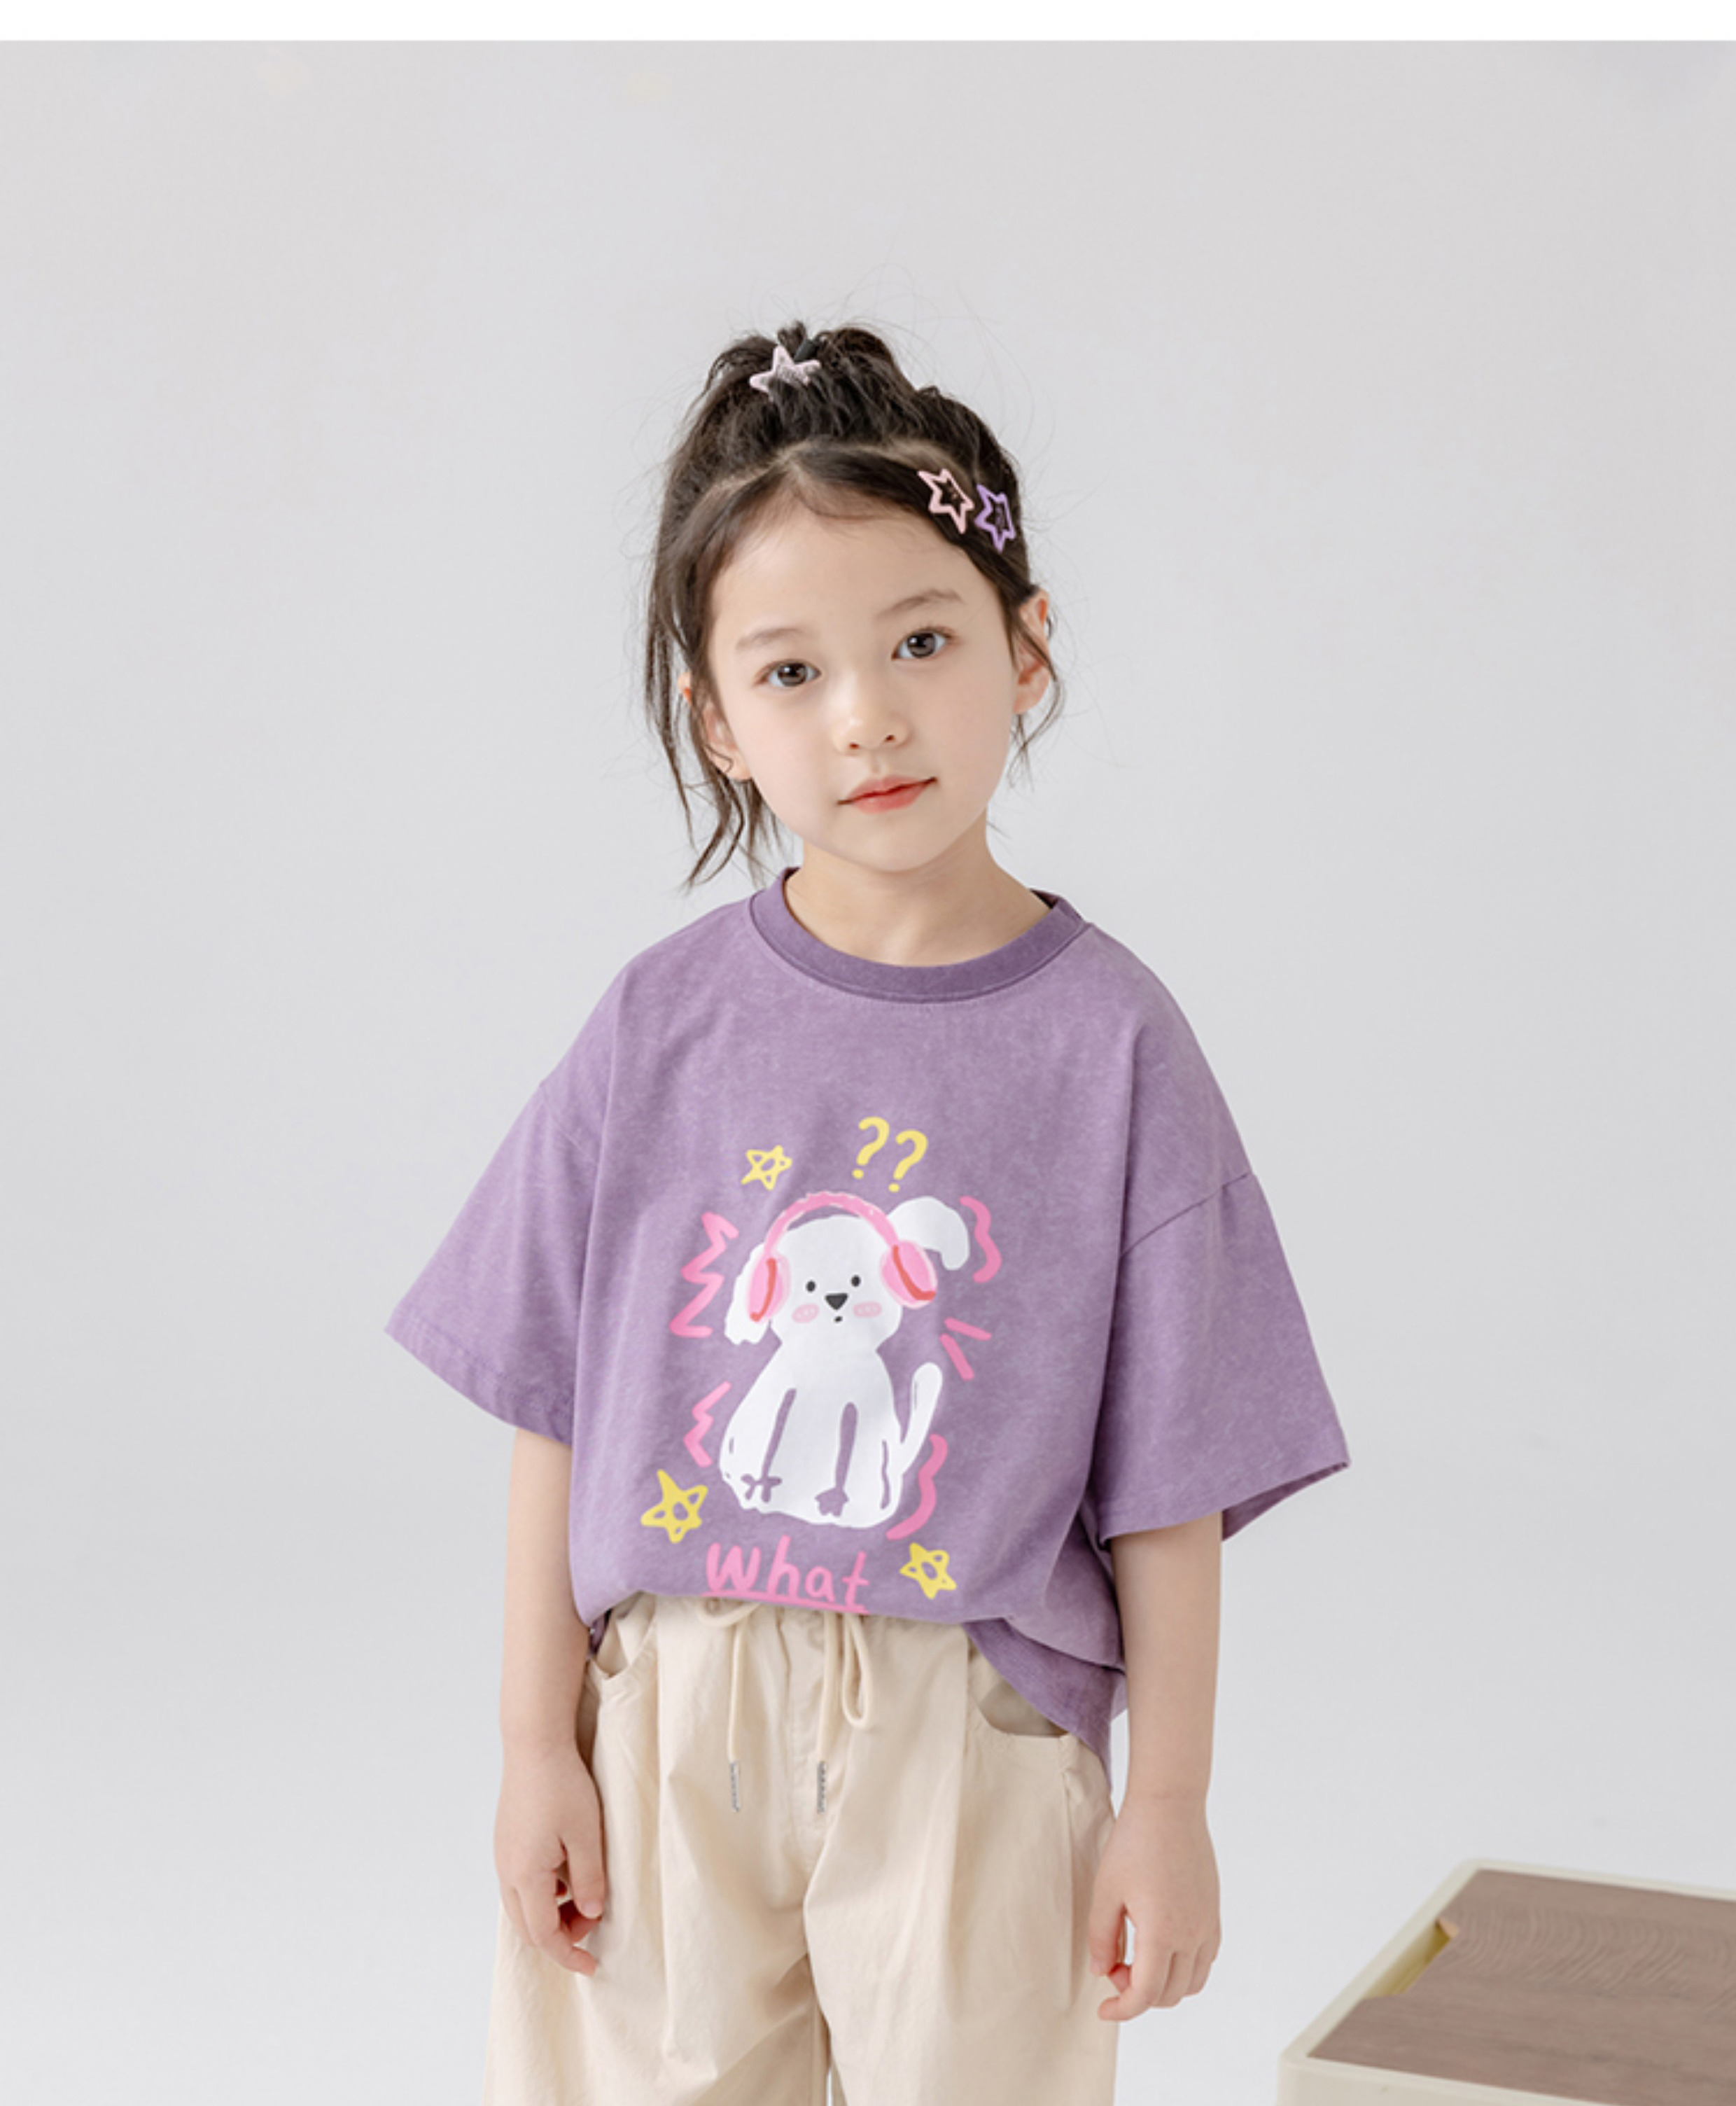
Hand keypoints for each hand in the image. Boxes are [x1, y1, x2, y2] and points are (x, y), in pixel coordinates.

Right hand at [495, 1742, 608, 1976]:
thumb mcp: (587, 1835)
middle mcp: (507, 1872)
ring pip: (522, 1908)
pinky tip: (565, 1874)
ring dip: (551, 1915)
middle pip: (528, 1928)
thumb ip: (589, 1880)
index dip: (569, 1954)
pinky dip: (542, 1894)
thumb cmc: (563, 1786)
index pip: (545, 1935)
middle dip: (560, 1938)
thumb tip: (591, 1915)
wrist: (533, 1745)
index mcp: (526, 1875)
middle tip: (593, 1924)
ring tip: (583, 1897)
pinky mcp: (505, 1843)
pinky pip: (520, 1885)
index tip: (592, 1965)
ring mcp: (503, 1857)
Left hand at [1087, 1793, 1220, 2020]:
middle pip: (1168, 1994)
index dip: (1121, 2011)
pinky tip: (1160, 1946)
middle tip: (1114, 1965)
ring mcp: (1207, 1925)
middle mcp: (1191, 1935)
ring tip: (1136, 1957)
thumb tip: (1103, 1972)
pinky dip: (1184, 1968)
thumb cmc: (1135, 1842)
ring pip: (1192, 1983)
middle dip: (1138, 1993)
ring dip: (1163, 1985)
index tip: (1103, 2009)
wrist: (1170, 1806)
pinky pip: (1205, 1960)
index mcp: (1162, 1933)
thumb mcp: (1106, 1890)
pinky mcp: (1213, 1914)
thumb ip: (1101, 1937)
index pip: (1145, 1995)